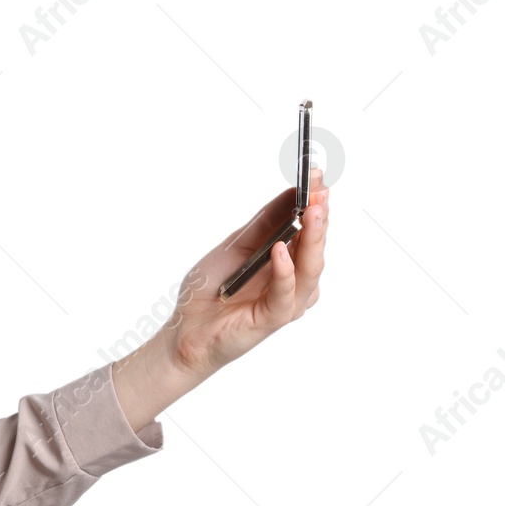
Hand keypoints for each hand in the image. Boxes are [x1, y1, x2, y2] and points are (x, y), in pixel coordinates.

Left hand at [164, 166, 331, 378]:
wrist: (185, 329)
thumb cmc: (209, 290)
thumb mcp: (235, 247)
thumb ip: (263, 224)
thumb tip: (290, 193)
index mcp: (287, 260)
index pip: (309, 227)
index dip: (314, 201)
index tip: (316, 175)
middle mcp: (294, 280)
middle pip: (315, 246)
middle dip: (319, 215)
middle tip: (319, 190)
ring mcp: (287, 300)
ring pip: (310, 269)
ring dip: (312, 239)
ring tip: (311, 212)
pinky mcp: (273, 319)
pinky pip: (285, 294)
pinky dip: (284, 271)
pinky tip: (280, 251)